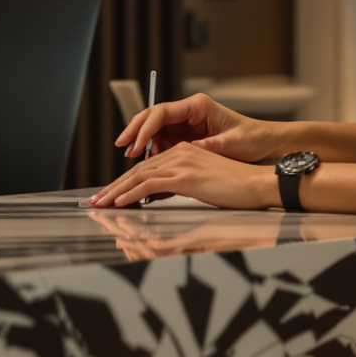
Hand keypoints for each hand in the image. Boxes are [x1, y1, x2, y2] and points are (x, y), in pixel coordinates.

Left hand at [85, 141, 279, 209]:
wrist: (259, 184)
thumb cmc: (238, 189)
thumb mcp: (204, 186)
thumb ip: (181, 188)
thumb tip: (158, 199)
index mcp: (184, 152)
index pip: (147, 168)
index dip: (125, 182)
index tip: (111, 194)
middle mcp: (180, 153)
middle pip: (138, 170)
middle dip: (114, 187)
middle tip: (96, 200)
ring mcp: (181, 163)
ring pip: (138, 177)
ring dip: (116, 192)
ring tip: (100, 204)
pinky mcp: (184, 177)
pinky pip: (149, 186)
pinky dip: (130, 195)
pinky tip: (119, 204)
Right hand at [112, 93, 285, 163]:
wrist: (266, 144)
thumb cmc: (253, 139)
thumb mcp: (232, 145)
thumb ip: (209, 147)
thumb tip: (188, 151)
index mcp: (198, 106)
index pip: (162, 112)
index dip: (145, 127)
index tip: (135, 143)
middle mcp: (188, 112)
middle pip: (152, 118)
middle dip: (135, 132)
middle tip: (123, 148)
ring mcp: (185, 125)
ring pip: (154, 131)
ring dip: (142, 145)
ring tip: (133, 162)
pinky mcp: (186, 137)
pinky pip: (163, 143)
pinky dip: (153, 153)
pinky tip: (148, 166)